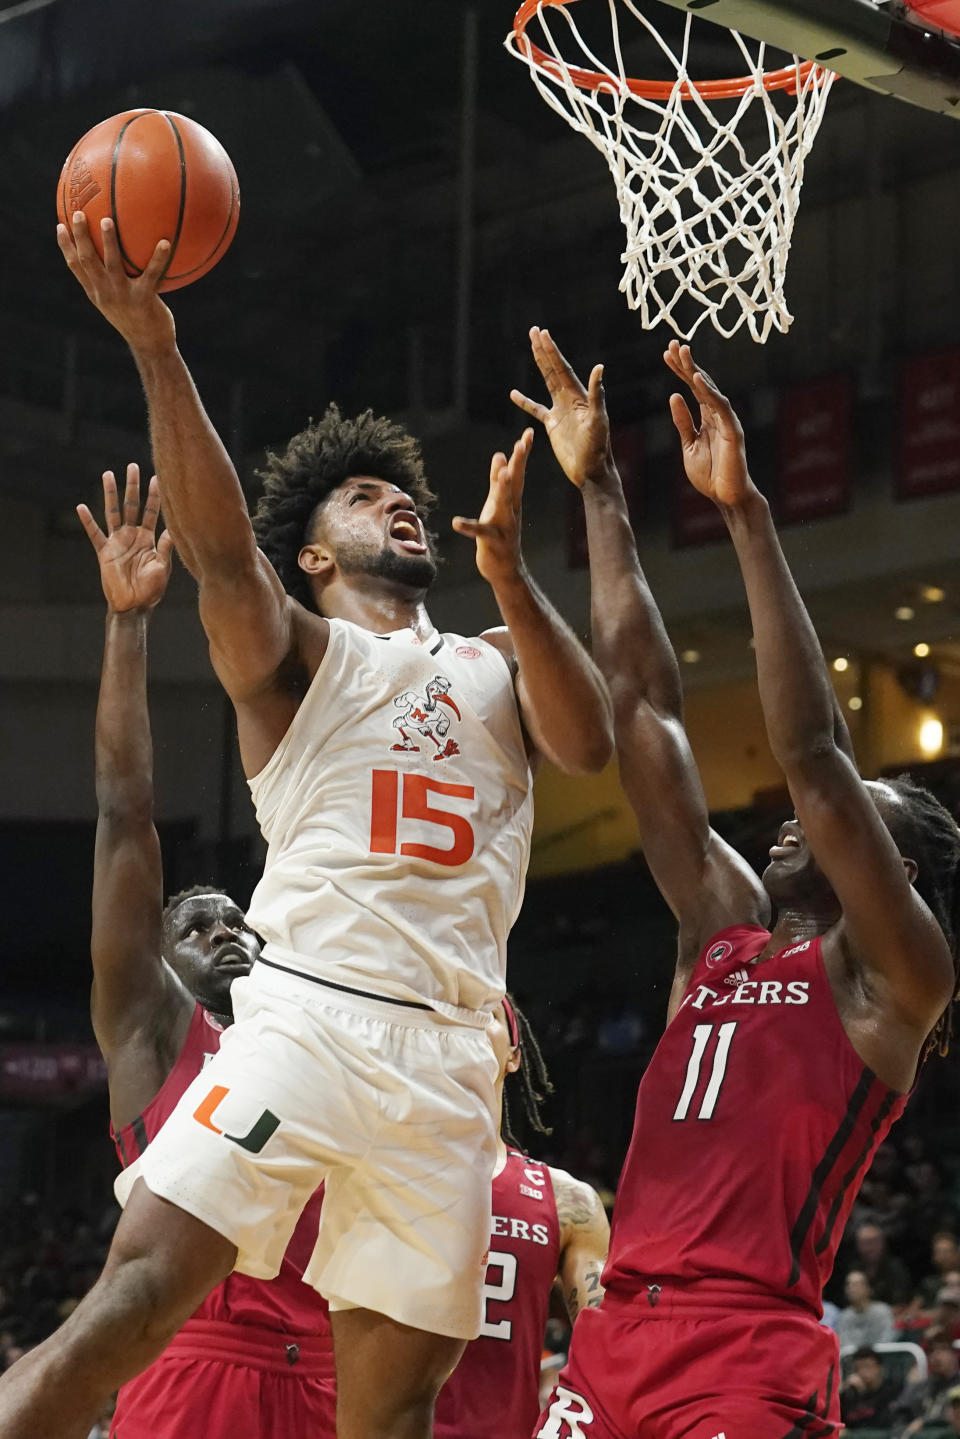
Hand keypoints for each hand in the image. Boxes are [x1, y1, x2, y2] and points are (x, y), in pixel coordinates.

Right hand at [57, 212, 175, 355]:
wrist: (151, 346)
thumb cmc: (136, 320)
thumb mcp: (118, 302)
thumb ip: (112, 282)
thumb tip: (114, 257)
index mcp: (96, 292)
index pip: (75, 266)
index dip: (66, 246)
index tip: (60, 225)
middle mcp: (105, 293)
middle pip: (87, 260)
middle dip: (81, 236)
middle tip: (79, 213)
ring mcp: (123, 296)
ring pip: (112, 264)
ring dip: (108, 242)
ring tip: (108, 220)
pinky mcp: (143, 299)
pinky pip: (151, 274)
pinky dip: (158, 258)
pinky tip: (165, 242)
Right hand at [78, 465, 174, 612]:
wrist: (134, 606)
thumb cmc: (151, 590)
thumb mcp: (162, 567)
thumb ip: (165, 547)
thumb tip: (173, 529)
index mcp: (148, 539)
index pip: (151, 512)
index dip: (154, 496)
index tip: (157, 478)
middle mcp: (132, 536)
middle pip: (132, 505)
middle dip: (132, 486)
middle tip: (132, 466)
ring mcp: (117, 542)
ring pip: (113, 512)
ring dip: (110, 494)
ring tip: (108, 475)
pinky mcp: (104, 552)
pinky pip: (95, 533)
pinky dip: (88, 521)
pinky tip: (81, 507)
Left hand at [452, 430, 531, 588]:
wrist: (506, 569)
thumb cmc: (500, 533)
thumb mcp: (497, 504)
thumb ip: (497, 480)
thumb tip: (499, 454)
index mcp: (511, 500)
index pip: (518, 472)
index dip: (522, 453)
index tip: (529, 433)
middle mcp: (511, 510)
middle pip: (515, 483)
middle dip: (518, 464)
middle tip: (522, 444)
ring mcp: (504, 526)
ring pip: (504, 504)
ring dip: (503, 488)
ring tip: (502, 473)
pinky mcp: (492, 541)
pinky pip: (480, 532)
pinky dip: (468, 527)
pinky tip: (456, 522)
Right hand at [511, 327, 611, 487]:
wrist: (591, 472)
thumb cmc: (598, 449)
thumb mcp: (598, 421)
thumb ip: (596, 395)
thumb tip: (599, 368)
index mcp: (579, 396)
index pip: (563, 368)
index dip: (552, 351)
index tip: (543, 334)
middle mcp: (570, 399)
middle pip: (554, 369)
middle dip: (544, 350)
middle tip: (534, 331)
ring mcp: (561, 411)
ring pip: (546, 382)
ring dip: (540, 364)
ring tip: (531, 347)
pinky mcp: (553, 425)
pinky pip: (536, 410)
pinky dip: (525, 402)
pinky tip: (514, 394)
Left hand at [664, 341, 754, 508]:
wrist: (726, 496)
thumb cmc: (710, 475)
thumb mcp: (689, 445)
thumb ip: (683, 423)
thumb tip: (674, 396)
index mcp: (706, 418)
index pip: (691, 389)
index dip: (680, 371)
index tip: (666, 354)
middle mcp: (717, 414)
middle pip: (701, 383)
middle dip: (687, 363)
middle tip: (673, 344)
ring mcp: (726, 420)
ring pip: (710, 390)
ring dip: (696, 371)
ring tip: (683, 353)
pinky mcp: (733, 430)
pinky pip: (720, 407)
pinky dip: (708, 392)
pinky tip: (696, 379)